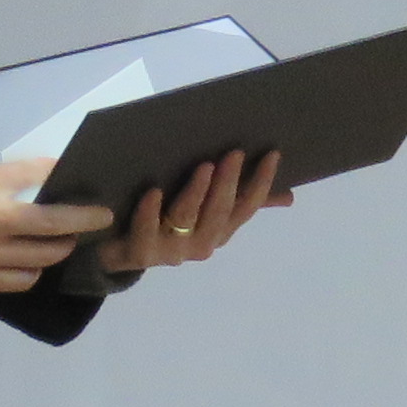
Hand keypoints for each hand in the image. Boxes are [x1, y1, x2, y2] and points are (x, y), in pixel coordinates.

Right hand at [0, 159, 115, 295]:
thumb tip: (27, 183)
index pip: (39, 178)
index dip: (65, 178)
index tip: (86, 187)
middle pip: (55, 225)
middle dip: (82, 222)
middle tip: (98, 219)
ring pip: (43, 257)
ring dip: (59, 248)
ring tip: (64, 242)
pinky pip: (20, 281)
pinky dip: (33, 272)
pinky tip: (33, 266)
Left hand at [103, 149, 291, 274]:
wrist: (117, 252)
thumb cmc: (165, 222)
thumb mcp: (203, 210)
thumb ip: (240, 201)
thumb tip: (289, 196)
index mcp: (219, 232)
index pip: (247, 207)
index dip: (261, 183)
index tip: (271, 153)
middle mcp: (201, 244)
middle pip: (220, 213)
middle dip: (229, 183)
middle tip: (233, 153)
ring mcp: (171, 251)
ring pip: (188, 220)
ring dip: (197, 194)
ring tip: (204, 167)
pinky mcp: (141, 252)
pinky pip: (147, 232)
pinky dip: (150, 212)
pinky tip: (154, 190)